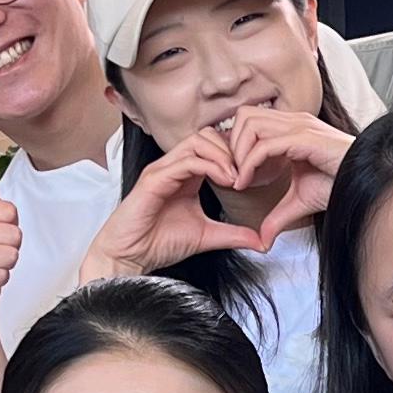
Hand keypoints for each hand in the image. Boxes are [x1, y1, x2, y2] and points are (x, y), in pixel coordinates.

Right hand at [83, 138, 261, 278]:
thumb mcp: (207, 236)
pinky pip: (186, 161)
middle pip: (207, 135)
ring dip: (223, 156)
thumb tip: (263, 242)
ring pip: (197, 142)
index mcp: (186, 174)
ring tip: (236, 178)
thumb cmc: (159, 243)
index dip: (236, 155)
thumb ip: (234, 234)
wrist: (129, 257)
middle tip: (246, 174)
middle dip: (231, 150)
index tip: (252, 176)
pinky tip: (225, 181)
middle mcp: (173, 166)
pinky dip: (210, 166)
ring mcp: (162, 170)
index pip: (213, 146)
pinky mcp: (154, 179)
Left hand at [216, 102, 350, 237]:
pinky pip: (264, 145)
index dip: (235, 146)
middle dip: (231, 144)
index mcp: (291, 129)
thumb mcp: (299, 202)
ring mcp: (300, 126)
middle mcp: (293, 122)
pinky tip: (246, 184)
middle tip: (232, 175)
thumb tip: (262, 241)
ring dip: (237, 152)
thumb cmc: (339, 185)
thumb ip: (277, 217)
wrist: (367, 183)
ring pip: (249, 124)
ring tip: (240, 179)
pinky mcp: (305, 138)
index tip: (234, 176)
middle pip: (244, 115)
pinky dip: (248, 164)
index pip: (249, 121)